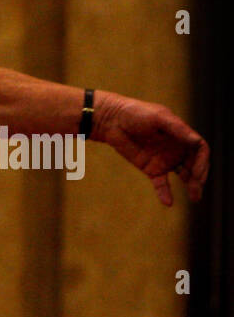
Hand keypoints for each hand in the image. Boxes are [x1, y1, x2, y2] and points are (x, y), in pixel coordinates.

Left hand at [93, 91, 209, 206]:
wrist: (112, 121)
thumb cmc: (136, 113)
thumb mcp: (159, 117)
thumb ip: (177, 129)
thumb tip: (196, 142)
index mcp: (182, 135)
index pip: (200, 150)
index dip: (203, 162)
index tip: (198, 173)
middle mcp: (176, 148)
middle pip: (195, 165)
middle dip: (199, 178)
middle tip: (198, 191)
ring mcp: (164, 159)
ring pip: (183, 175)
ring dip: (190, 186)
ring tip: (195, 198)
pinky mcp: (150, 168)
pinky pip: (161, 183)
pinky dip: (165, 193)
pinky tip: (168, 202)